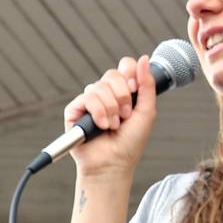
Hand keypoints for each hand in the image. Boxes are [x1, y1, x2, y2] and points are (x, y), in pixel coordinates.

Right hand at [63, 55, 156, 176]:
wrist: (114, 164)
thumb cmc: (131, 142)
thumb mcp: (147, 112)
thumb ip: (147, 85)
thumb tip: (144, 58)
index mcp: (123, 91)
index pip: (125, 66)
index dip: (130, 73)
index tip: (135, 90)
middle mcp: (106, 94)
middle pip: (112, 74)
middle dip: (123, 96)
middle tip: (126, 115)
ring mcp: (90, 102)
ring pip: (99, 86)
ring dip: (111, 108)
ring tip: (114, 126)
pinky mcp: (75, 111)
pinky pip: (86, 98)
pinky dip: (98, 112)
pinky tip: (102, 126)